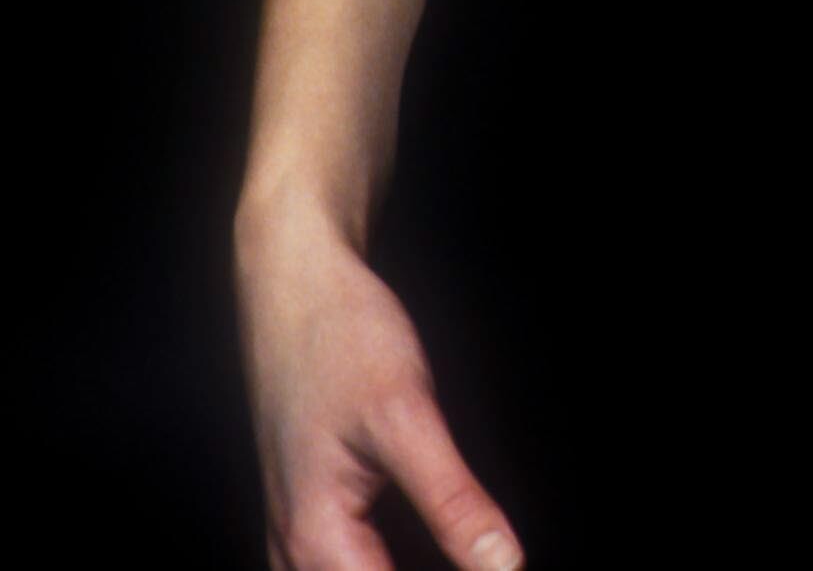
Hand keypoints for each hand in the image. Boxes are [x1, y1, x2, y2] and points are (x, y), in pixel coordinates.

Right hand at [234, 189, 523, 570]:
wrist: (292, 285)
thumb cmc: (342, 339)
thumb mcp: (408, 415)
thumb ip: (454, 501)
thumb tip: (507, 568)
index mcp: (317, 542)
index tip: (501, 569)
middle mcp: (291, 553)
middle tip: (486, 556)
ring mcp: (289, 537)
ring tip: (464, 552)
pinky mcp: (301, 517)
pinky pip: (335, 569)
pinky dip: (375, 565)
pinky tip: (425, 550)